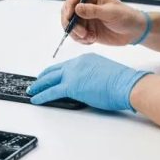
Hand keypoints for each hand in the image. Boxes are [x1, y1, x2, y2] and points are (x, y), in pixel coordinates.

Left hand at [27, 53, 150, 110]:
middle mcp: (77, 63)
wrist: (127, 85)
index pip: (66, 66)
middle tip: (36, 82)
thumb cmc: (122, 82)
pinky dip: (42, 96)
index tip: (51, 76)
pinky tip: (36, 99)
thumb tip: (86, 87)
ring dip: (39, 86)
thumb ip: (92, 78)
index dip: (56, 72)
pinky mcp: (71, 86)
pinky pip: (52, 91)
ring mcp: (73, 73)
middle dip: (43, 77)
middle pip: (54, 70)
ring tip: (32, 91)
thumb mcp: (104, 74)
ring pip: (50, 79)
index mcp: (86, 59)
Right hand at [62, 0, 147, 45]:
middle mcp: (86, 7)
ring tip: (88, 37)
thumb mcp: (111, 12)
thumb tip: (77, 8)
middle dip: (70, 23)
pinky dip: (81, 40)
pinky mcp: (87, 31)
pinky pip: (77, 36)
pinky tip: (91, 40)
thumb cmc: (125, 16)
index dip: (69, 5)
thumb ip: (93, 11)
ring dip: (75, 34)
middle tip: (80, 33)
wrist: (133, 31)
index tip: (69, 15)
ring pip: (70, 26)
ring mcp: (85, 20)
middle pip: (68, 12)